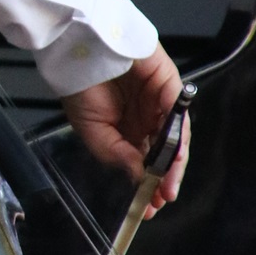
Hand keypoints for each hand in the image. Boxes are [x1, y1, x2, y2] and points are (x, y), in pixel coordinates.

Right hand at [59, 43, 188, 217]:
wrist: (78, 47)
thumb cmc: (79, 85)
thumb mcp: (91, 131)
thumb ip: (116, 155)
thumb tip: (138, 176)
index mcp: (129, 129)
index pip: (146, 162)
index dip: (149, 185)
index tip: (147, 208)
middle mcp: (148, 117)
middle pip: (165, 153)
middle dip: (164, 179)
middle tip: (160, 200)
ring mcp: (160, 101)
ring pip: (175, 137)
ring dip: (173, 164)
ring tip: (166, 185)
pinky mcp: (169, 83)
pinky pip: (177, 113)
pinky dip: (176, 136)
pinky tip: (173, 156)